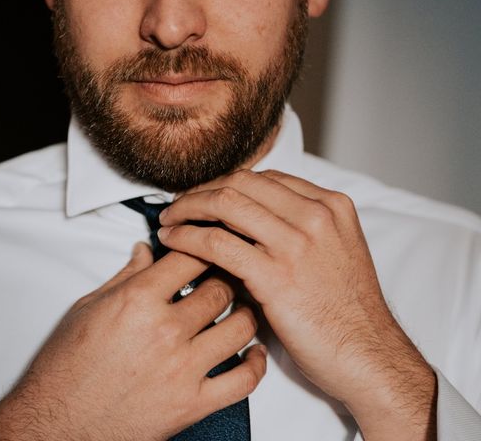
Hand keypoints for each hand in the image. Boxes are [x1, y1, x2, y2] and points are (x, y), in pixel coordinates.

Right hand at [0, 243, 266, 440]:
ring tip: (240, 307)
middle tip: (226, 274)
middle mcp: (165, 332)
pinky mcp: (192, 404)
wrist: (56, 423)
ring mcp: (182, 369)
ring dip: (245, 312)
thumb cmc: (66, 369)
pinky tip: (252, 351)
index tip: (207, 244)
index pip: (189, 257)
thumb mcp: (88, 308)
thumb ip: (125, 277)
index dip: (203, 245)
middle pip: (220, 288)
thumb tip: (144, 253)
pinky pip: (243, 381)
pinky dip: (256, 363)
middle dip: (225, 276)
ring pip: (241, 327)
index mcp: (137, 302)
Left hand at [158, 169, 435, 439]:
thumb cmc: (347, 313)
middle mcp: (315, 216)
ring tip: (168, 222)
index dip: (224, 184)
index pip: (264, 178)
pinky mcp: (276, 274)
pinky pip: (217, 243)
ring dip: (187, 210)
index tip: (203, 197)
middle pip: (240, 183)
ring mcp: (297, 243)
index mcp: (330, 206)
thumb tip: (243, 223)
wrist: (367, 356)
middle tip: (178, 207)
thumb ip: (295, 231)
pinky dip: (187, 238)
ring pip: (225, 204)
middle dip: (201, 191)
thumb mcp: (333, 253)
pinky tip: (172, 242)